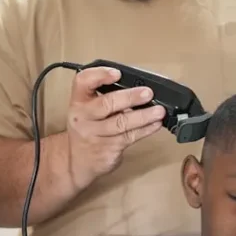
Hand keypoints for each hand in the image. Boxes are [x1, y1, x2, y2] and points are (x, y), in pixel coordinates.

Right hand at [65, 66, 165, 189]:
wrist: (77, 162)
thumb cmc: (88, 129)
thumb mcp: (88, 111)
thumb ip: (107, 97)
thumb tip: (139, 88)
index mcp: (79, 101)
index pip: (83, 82)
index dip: (100, 75)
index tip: (117, 73)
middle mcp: (83, 117)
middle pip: (106, 104)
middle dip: (129, 97)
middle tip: (148, 93)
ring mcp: (95, 134)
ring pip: (121, 123)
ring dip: (143, 116)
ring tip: (159, 111)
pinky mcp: (108, 149)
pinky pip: (129, 137)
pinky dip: (145, 130)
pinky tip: (155, 124)